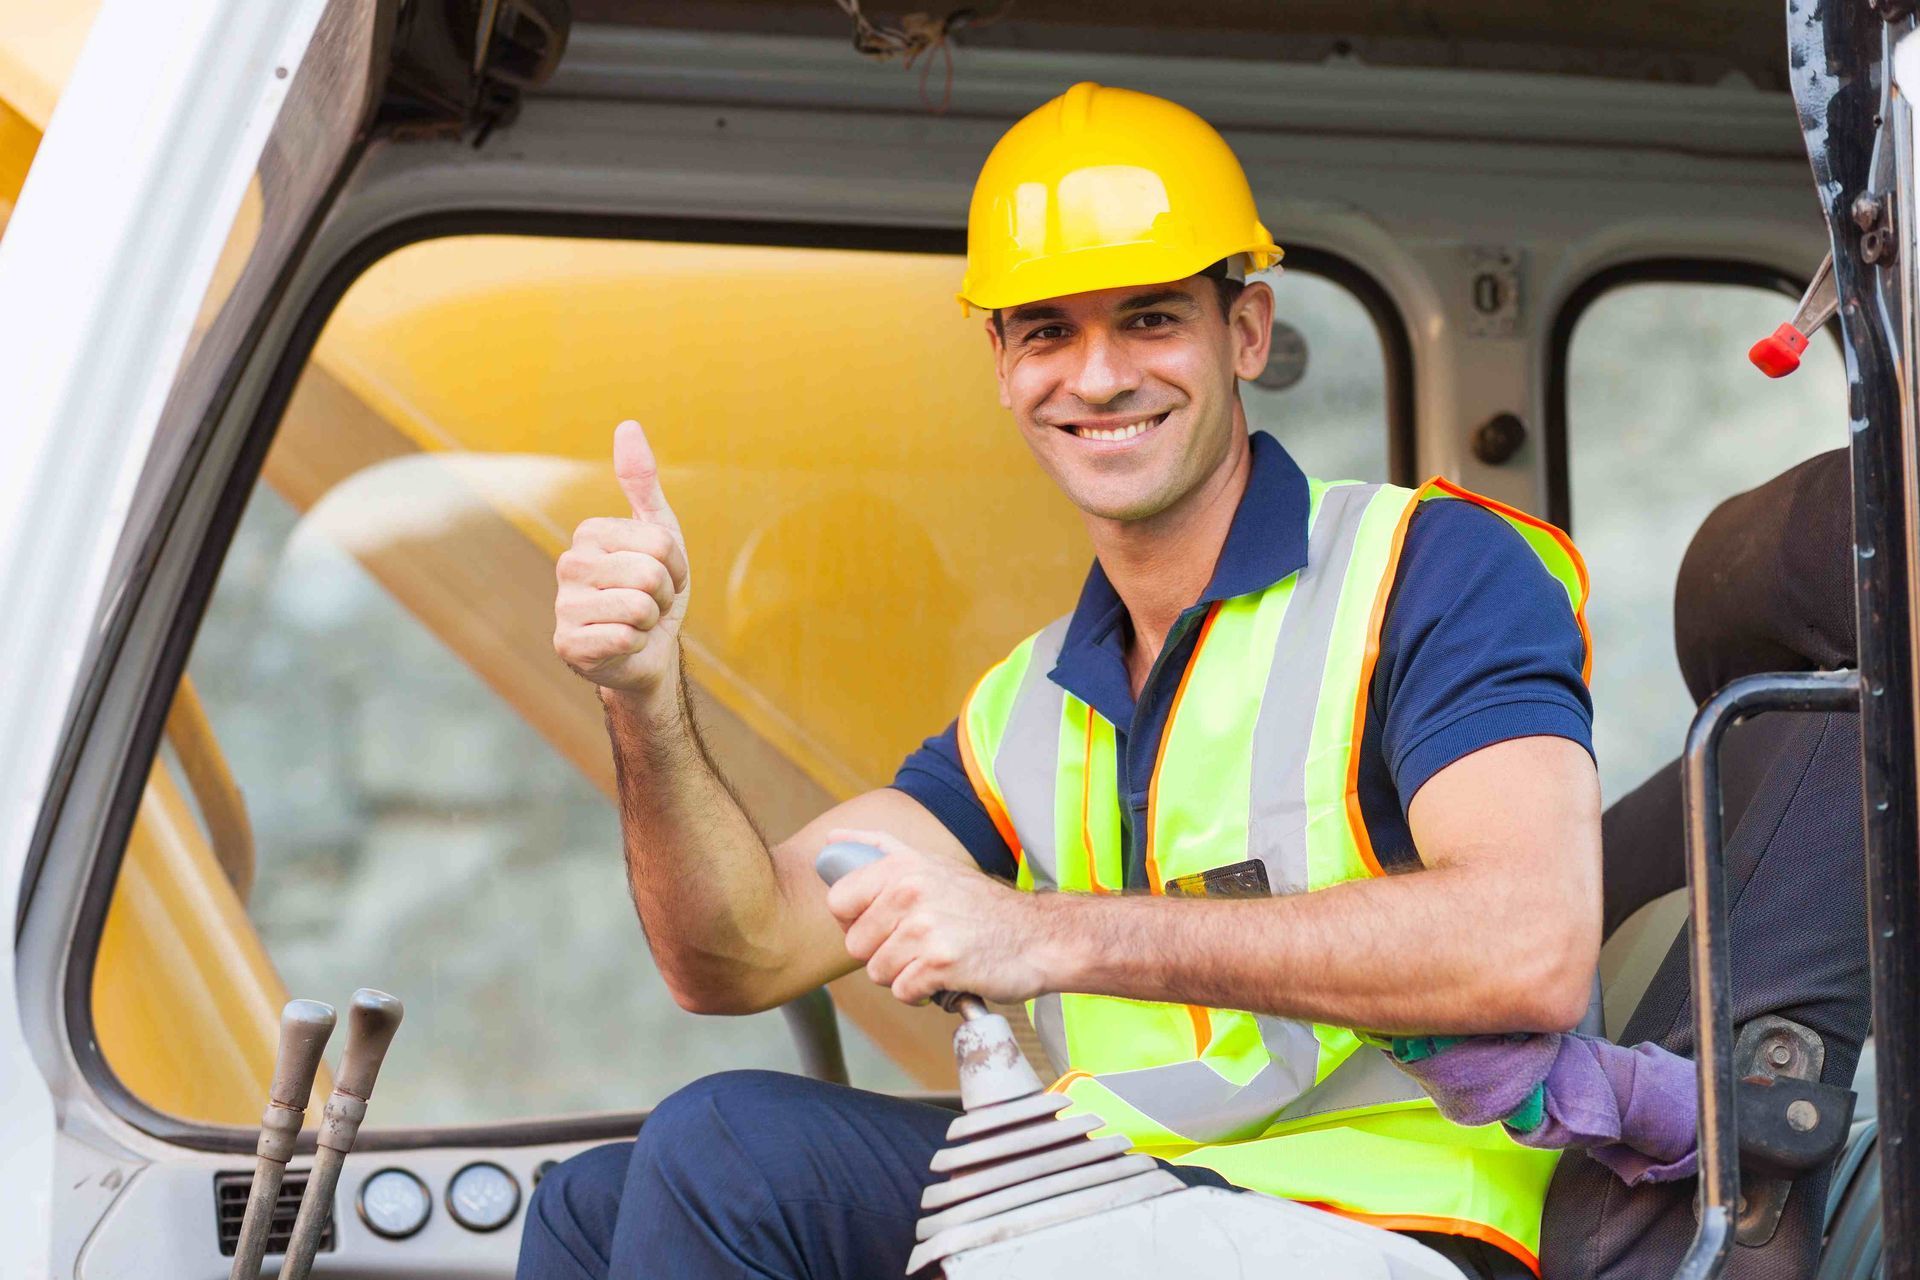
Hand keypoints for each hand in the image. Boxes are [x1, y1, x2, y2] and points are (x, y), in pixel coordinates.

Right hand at [553, 421, 691, 696]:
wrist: (648, 651)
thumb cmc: (654, 590)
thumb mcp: (660, 533)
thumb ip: (642, 482)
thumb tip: (627, 425)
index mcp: (589, 533)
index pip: (659, 542)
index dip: (674, 566)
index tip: (661, 576)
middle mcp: (568, 565)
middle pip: (649, 573)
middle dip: (663, 595)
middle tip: (650, 604)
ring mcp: (563, 606)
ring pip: (638, 606)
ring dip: (650, 621)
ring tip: (637, 623)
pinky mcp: (567, 645)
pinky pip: (623, 638)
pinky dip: (635, 645)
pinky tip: (621, 646)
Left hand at [823, 829, 1056, 1005]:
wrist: (1038, 936)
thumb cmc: (981, 907)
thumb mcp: (931, 863)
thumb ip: (879, 850)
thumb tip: (833, 839)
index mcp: (901, 866)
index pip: (838, 901)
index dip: (856, 920)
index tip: (882, 923)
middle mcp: (909, 891)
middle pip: (855, 944)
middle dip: (883, 952)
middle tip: (919, 943)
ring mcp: (924, 927)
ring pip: (877, 971)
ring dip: (903, 974)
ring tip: (934, 957)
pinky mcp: (939, 963)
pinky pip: (903, 991)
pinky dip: (923, 993)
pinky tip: (945, 976)